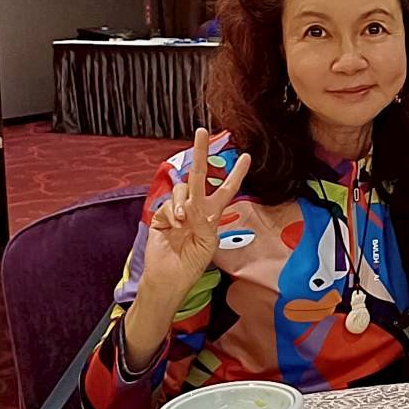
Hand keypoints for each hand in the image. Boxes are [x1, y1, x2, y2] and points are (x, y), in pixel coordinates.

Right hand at [140, 128, 250, 305]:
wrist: (170, 277)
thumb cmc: (192, 264)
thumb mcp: (208, 241)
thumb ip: (204, 219)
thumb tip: (191, 205)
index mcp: (212, 214)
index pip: (226, 189)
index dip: (236, 174)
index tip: (247, 157)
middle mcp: (195, 207)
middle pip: (199, 174)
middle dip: (201, 152)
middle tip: (203, 131)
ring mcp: (177, 210)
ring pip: (181, 189)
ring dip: (183, 202)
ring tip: (184, 222)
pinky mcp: (161, 215)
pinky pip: (168, 204)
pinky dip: (172, 213)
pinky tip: (174, 226)